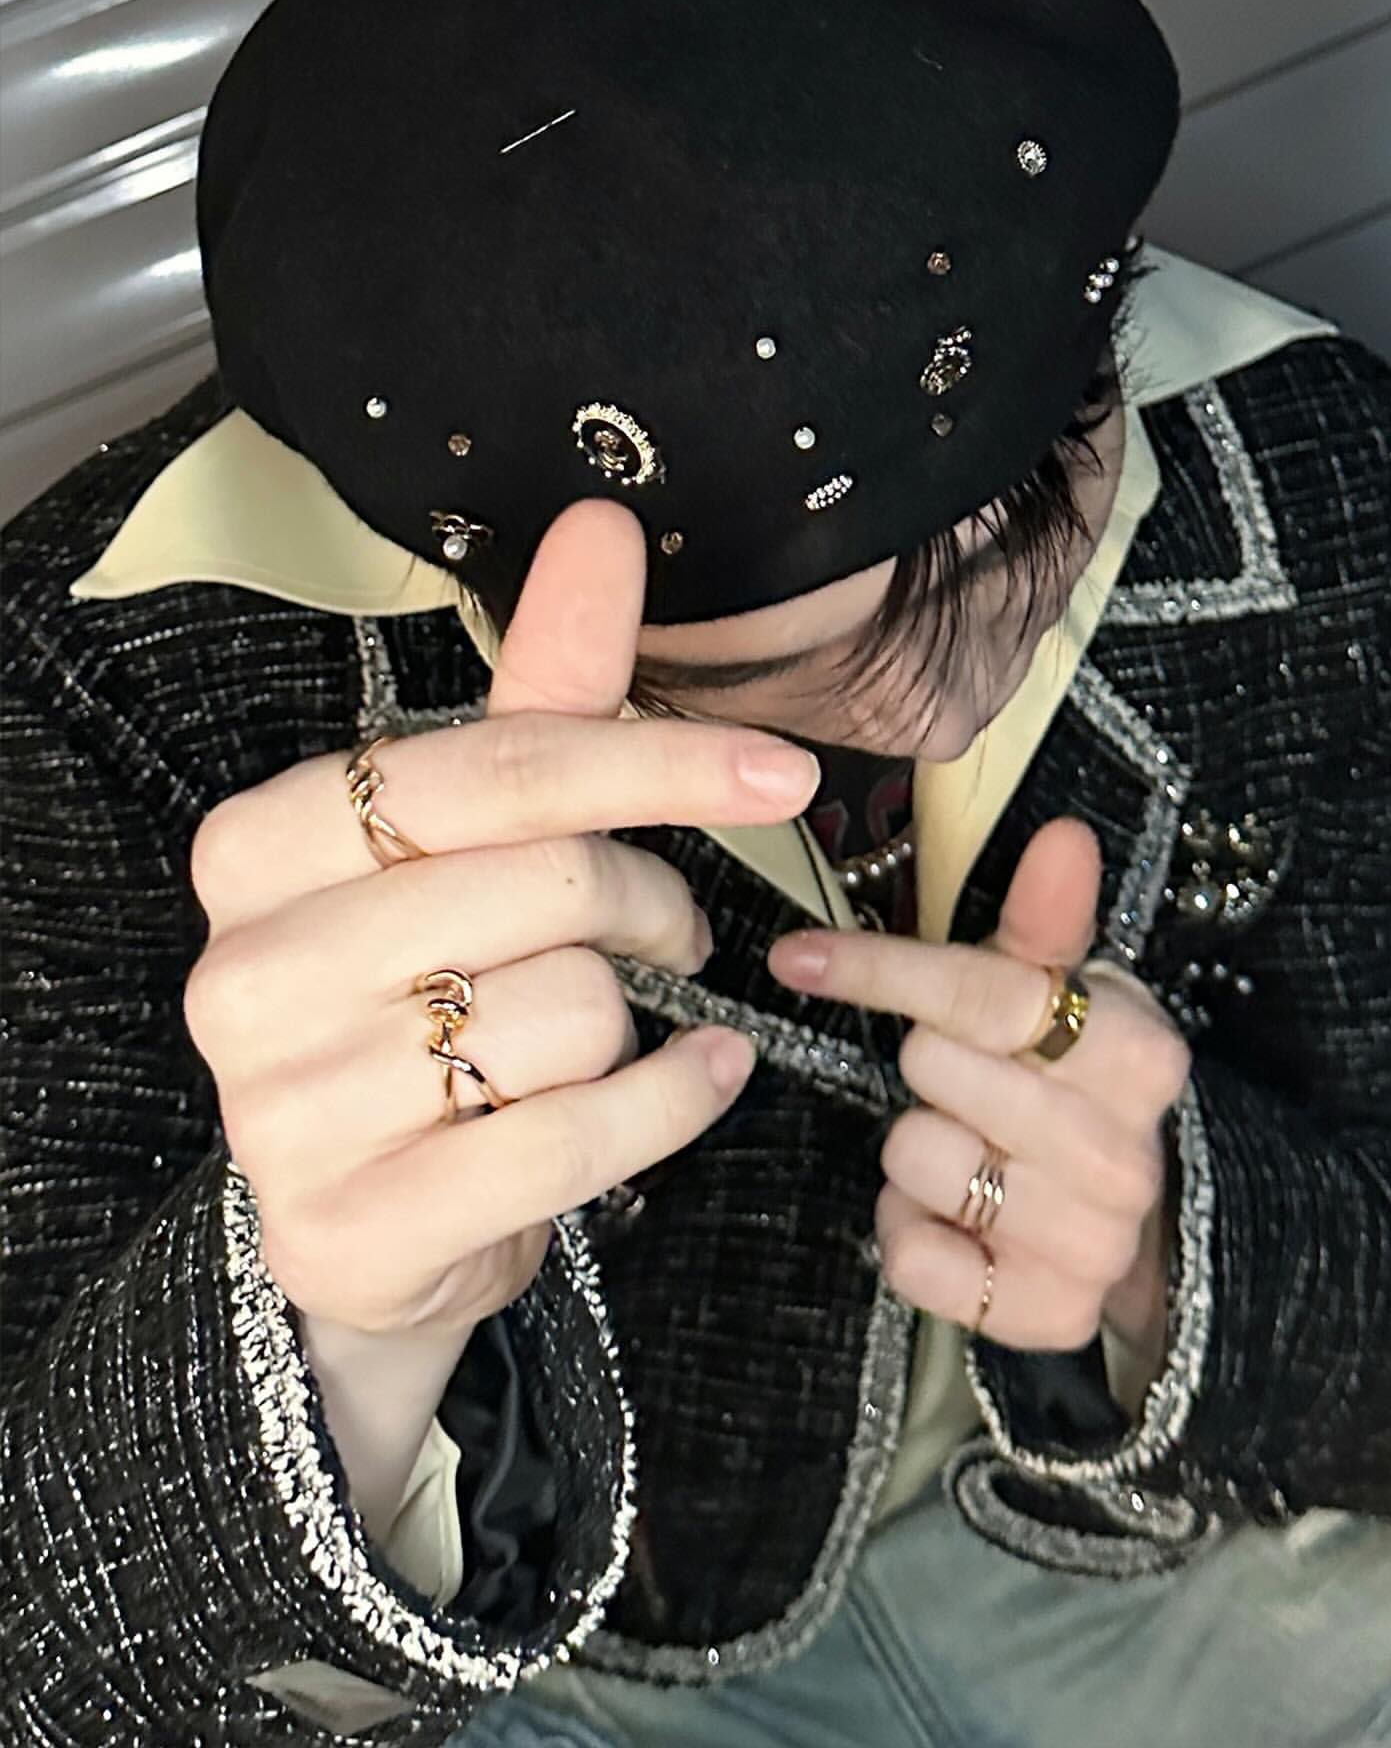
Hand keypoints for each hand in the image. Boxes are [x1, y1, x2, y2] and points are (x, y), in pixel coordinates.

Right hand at [185, 497, 821, 1339]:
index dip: (656, 763)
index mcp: (257, 846)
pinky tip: (703, 1079)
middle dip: (651, 906)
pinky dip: (671, 1103)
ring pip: (569, 1017)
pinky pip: (573, 1142)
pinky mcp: (351, 1227)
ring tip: (610, 1024)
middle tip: (670, 931)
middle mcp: (243, 971)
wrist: (373, 1211)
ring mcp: (284, 1112)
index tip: (783, 773)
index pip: (491, 772)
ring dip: (634, 1020)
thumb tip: (602, 525)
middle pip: (545, 889)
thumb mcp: (474, 844)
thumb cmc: (430, 996)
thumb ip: (538, 697)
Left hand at [768, 817, 1188, 1362]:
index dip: (879, 970)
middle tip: (954, 1080)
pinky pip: (913, 1258)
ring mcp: (1089, 1243)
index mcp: (1136, 1055)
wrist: (1133, 1228)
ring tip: (962, 1147)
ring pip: (913, 1159)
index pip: (983, 995)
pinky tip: (953, 1218)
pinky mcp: (1044, 1314)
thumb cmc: (1074, 1088)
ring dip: (912, 1150)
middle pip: (935, 1070)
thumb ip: (1050, 921)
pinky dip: (909, 1232)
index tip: (797, 956)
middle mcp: (1122, 1153)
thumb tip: (1063, 833)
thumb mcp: (1072, 998)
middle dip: (925, 1066)